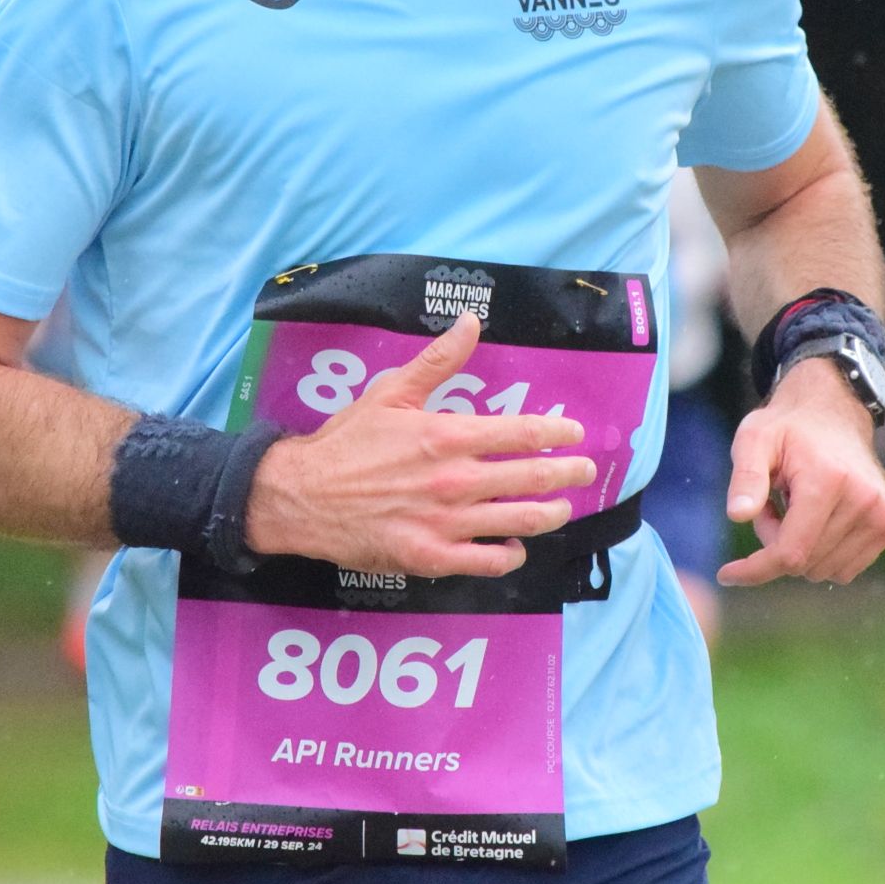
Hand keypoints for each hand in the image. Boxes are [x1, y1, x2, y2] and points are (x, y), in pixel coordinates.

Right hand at [243, 313, 596, 577]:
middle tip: (584, 471)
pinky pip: (487, 561)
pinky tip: (515, 547)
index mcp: (449, 436)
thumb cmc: (347, 442)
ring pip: (519, 522)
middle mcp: (455, 481)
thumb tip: (471, 322)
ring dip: (549, 514)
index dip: (557, 434)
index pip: (523, 433)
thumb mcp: (390, 392)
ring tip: (561, 508)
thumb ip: (438, 360)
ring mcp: (446, 523)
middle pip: (532, 479)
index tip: (575, 434)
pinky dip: (509, 554)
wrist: (301, 497)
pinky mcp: (431, 557)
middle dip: (567, 474)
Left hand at [716, 356, 884, 586]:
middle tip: (771, 505)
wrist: (834, 412)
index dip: (756, 569)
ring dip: (799, 550)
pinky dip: (822, 554)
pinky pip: (845, 569)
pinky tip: (816, 519)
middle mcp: (864, 499)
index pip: (791, 552)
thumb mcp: (754, 440)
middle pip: (804, 563)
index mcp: (828, 480)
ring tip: (794, 508)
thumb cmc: (787, 428)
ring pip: (824, 570)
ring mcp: (883, 513)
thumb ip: (745, 477)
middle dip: (775, 545)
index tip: (728, 575)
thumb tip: (737, 515)